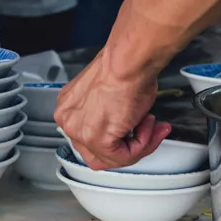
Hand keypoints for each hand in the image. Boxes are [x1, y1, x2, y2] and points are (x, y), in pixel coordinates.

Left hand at [54, 50, 171, 170]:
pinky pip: (125, 156)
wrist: (128, 62)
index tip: (137, 127)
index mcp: (69, 108)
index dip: (119, 137)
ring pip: (113, 158)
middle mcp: (69, 121)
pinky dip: (143, 144)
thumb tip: (127, 126)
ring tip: (151, 124)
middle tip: (149, 132)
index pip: (90, 139)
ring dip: (139, 144)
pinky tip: (148, 125)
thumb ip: (112, 115)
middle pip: (99, 153)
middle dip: (130, 146)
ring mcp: (81, 133)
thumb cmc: (124, 68)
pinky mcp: (98, 140)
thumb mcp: (111, 94)